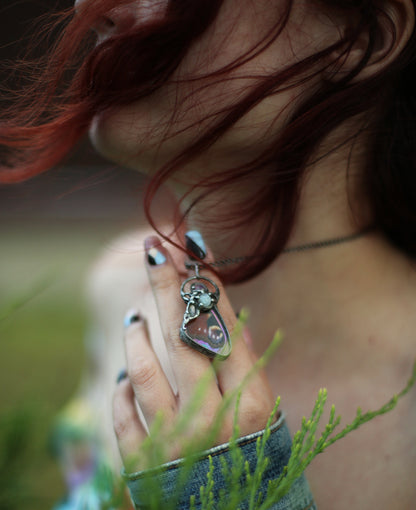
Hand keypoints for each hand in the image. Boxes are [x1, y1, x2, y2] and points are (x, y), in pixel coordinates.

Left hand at [112, 234, 275, 471]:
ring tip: (134, 316)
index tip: (193, 252)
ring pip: (146, 370)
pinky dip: (123, 387)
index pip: (225, 329)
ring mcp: (175, 441)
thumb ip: (248, 369)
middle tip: (154, 250)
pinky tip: (126, 373)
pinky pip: (124, 412)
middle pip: (184, 335)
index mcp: (253, 405)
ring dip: (136, 336)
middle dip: (168, 286)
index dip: (208, 287)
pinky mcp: (144, 462)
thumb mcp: (264, 417)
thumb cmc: (255, 460)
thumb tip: (233, 323)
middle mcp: (214, 419)